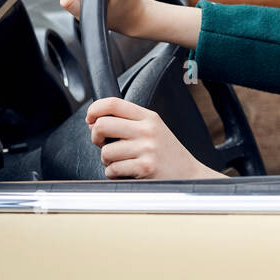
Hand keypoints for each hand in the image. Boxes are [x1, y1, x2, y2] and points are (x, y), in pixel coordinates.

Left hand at [86, 97, 228, 179]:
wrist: (190, 176)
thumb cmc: (168, 155)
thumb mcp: (153, 130)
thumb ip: (128, 123)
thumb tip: (93, 122)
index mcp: (149, 117)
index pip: (114, 103)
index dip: (95, 109)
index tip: (90, 118)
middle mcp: (148, 130)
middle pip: (103, 125)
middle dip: (96, 137)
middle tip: (103, 143)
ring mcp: (147, 149)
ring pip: (106, 151)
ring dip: (108, 160)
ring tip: (122, 162)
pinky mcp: (145, 167)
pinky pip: (113, 169)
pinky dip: (114, 174)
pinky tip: (127, 173)